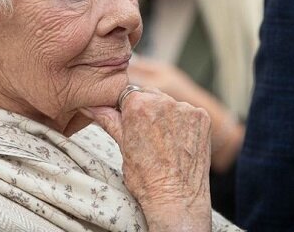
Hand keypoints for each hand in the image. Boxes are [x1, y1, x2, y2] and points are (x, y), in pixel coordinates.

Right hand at [81, 89, 211, 231]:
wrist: (177, 199)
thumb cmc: (146, 178)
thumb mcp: (122, 146)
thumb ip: (108, 120)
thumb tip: (91, 107)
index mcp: (138, 104)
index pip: (128, 94)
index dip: (127, 109)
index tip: (130, 123)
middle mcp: (163, 100)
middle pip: (150, 95)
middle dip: (146, 110)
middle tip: (146, 135)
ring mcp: (186, 108)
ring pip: (169, 103)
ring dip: (165, 115)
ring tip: (163, 141)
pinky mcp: (202, 117)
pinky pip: (188, 112)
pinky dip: (183, 122)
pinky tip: (178, 141)